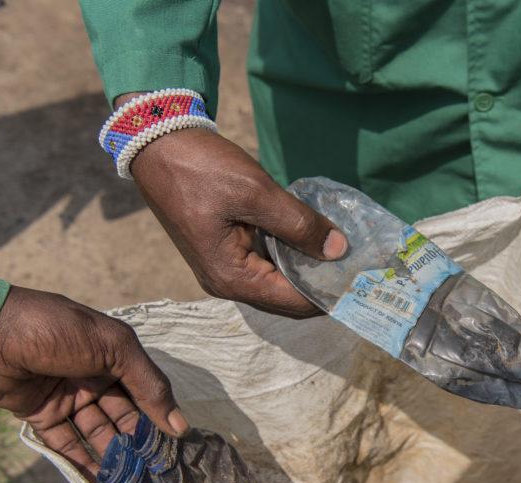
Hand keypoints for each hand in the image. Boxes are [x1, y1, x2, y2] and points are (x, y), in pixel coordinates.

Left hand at [0, 286, 187, 479]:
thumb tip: (181, 426)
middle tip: (156, 473)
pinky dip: (82, 461)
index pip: (145, 392)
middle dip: (138, 442)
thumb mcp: (114, 348)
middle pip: (123, 416)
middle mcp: (94, 376)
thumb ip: (150, 386)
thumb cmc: (58, 330)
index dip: (159, 418)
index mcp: (115, 355)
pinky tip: (100, 482)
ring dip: (113, 456)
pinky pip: (65, 443)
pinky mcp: (40, 415)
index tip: (175, 448)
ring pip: (97, 432)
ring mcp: (67, 397)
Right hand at [121, 93, 347, 317]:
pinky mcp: (224, 250)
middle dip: (321, 285)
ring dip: (306, 269)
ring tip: (343, 254)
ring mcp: (223, 268)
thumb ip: (299, 224)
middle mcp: (226, 282)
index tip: (362, 281)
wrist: (158, 143)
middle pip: (286, 298)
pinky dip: (289, 255)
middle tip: (359, 268)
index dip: (329, 294)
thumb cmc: (202, 168)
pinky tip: (313, 239)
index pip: (293, 302)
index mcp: (231, 277)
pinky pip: (265, 263)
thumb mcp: (256, 193)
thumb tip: (338, 250)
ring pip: (276, 281)